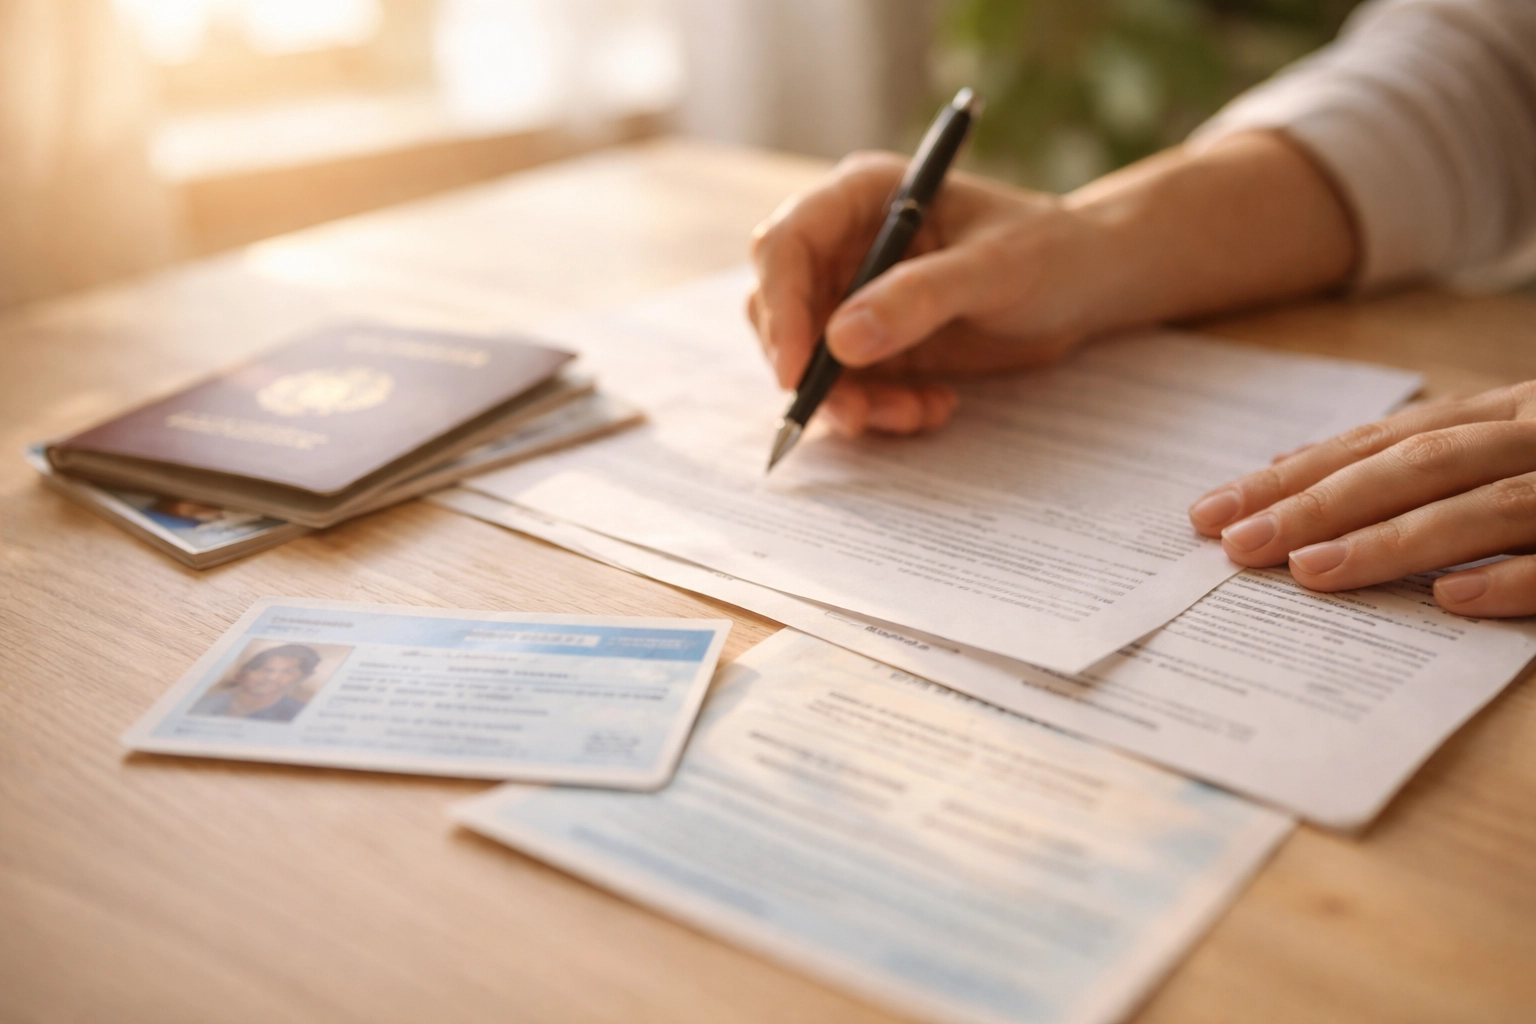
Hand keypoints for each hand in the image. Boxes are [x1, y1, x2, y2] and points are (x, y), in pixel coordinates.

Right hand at [747, 152, 1105, 435]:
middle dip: (812, 370)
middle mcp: (845, 244)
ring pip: (808, 359)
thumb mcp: (993, 270)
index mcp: (862, 197)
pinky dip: (879, 409)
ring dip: (852, 400)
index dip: (781, 309)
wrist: (1089, 284)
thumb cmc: (1050, 252)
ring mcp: (854, 296)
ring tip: (919, 413)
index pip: (785, 245)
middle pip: (780, 310)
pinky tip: (934, 407)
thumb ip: (919, 299)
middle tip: (859, 414)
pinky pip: (846, 387)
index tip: (797, 372)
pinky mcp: (873, 342)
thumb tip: (839, 341)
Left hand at [1187, 382, 1535, 616]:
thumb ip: (1408, 456)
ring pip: (1486, 507)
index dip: (1295, 478)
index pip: (1379, 444)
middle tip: (1242, 544)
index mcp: (1500, 415)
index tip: (1212, 514)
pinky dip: (1509, 578)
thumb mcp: (1497, 443)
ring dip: (1394, 539)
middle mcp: (1533, 439)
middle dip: (1323, 504)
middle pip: (1419, 466)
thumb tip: (1287, 468)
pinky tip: (1448, 599)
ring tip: (1313, 571)